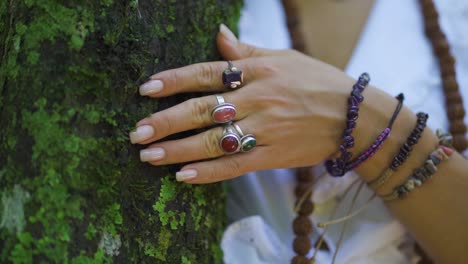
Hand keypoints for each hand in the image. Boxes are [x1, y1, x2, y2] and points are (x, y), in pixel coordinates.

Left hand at [129, 24, 355, 183]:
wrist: (355, 116)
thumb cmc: (317, 82)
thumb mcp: (284, 57)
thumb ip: (246, 51)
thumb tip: (218, 34)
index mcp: (258, 71)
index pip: (207, 73)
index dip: (174, 81)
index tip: (145, 89)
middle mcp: (258, 99)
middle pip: (203, 110)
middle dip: (166, 121)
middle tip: (137, 132)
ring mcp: (266, 129)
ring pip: (215, 141)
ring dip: (179, 150)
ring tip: (149, 155)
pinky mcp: (274, 155)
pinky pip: (236, 165)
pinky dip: (209, 172)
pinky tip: (183, 176)